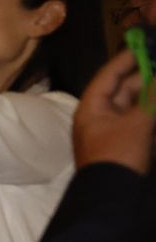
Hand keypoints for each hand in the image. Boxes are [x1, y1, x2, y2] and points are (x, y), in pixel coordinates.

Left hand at [74, 49, 153, 173]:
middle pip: (127, 88)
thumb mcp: (137, 124)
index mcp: (92, 108)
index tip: (145, 44)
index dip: (127, 58)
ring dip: (152, 96)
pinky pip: (144, 121)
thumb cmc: (117, 156)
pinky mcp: (129, 143)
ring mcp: (115, 130)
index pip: (109, 75)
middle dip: (147, 78)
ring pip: (138, 104)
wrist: (113, 197)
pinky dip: (152, 113)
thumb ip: (153, 98)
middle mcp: (101, 115)